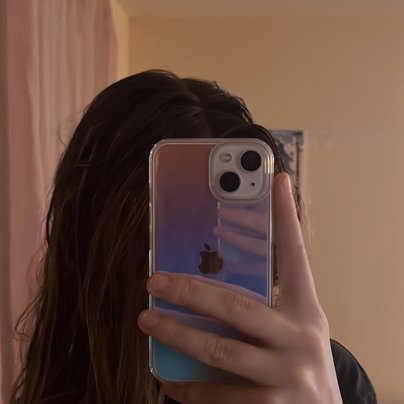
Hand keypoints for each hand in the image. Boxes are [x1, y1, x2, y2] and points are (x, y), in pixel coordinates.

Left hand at [138, 173, 342, 403]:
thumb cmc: (302, 359)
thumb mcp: (299, 325)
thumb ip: (268, 301)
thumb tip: (220, 273)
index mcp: (306, 311)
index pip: (295, 257)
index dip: (286, 218)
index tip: (275, 181)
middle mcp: (298, 340)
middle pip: (236, 307)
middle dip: (190, 291)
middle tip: (154, 280)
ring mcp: (284, 378)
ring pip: (219, 352)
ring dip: (177, 336)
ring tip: (147, 321)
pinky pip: (218, 398)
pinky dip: (189, 389)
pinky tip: (169, 382)